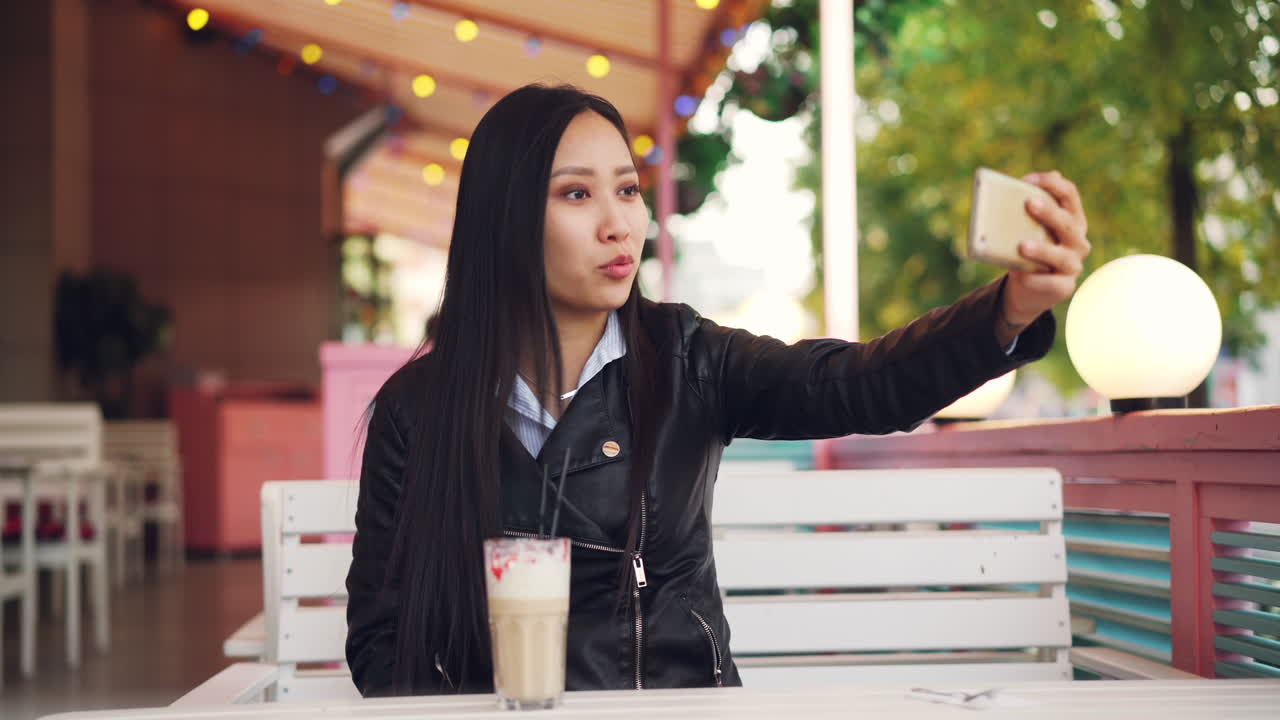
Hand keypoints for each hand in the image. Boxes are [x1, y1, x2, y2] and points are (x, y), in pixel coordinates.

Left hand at [996, 170, 1091, 340]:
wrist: (1026, 290)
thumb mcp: (1023, 231)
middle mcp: (1077, 241)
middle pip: (1068, 223)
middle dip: (1050, 212)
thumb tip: (1007, 192)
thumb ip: (1020, 213)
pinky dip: (1035, 279)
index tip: (1029, 178)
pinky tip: (1021, 275)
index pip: (1070, 195)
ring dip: (1042, 249)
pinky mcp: (1064, 287)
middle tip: (1029, 203)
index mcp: (1071, 219)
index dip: (1052, 184)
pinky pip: (1051, 283)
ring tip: (1022, 246)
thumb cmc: (1025, 252)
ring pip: (1061, 256)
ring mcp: (1073, 265)